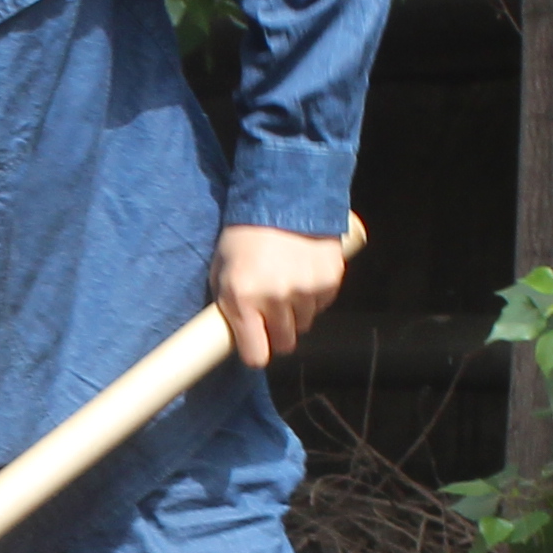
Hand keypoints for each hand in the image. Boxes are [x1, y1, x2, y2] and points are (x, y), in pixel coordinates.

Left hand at [208, 222, 347, 368]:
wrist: (282, 197)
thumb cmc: (244, 236)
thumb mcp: (222, 270)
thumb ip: (230, 305)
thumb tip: (239, 337)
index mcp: (242, 297)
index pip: (256, 355)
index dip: (256, 352)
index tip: (255, 346)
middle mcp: (275, 297)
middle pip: (284, 344)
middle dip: (277, 333)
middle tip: (271, 313)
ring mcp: (305, 289)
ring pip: (304, 324)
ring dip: (296, 312)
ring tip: (286, 284)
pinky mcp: (329, 279)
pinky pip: (322, 304)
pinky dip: (314, 295)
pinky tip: (303, 273)